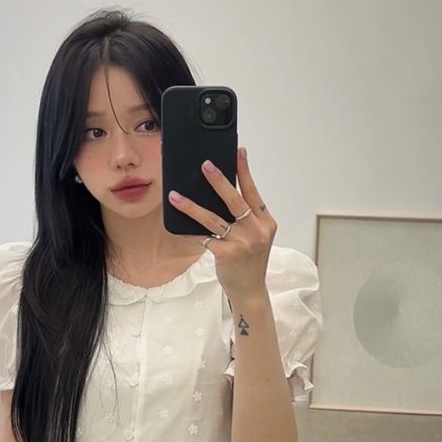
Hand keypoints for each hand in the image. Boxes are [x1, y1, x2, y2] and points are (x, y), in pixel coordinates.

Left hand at [168, 147, 276, 301]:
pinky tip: (176, 224)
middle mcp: (256, 231)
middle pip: (235, 200)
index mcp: (266, 222)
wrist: (250, 289)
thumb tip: (221, 193)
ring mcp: (242, 243)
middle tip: (205, 165)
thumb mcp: (257, 236)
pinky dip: (188, 232)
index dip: (245, 171)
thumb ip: (247, 217)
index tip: (238, 152)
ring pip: (213, 219)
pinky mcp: (226, 254)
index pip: (254, 192)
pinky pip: (202, 238)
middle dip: (219, 181)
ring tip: (175, 196)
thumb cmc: (250, 260)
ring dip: (192, 206)